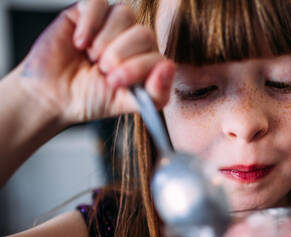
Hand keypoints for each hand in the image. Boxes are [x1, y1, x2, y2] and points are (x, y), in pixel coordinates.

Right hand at [16, 0, 173, 125]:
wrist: (52, 95)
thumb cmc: (89, 99)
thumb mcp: (125, 104)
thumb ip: (155, 94)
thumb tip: (169, 67)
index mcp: (146, 62)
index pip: (158, 56)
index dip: (138, 67)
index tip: (115, 82)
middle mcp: (132, 41)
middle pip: (144, 34)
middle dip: (121, 55)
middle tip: (103, 70)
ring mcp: (111, 25)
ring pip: (125, 14)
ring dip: (106, 39)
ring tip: (91, 56)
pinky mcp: (87, 12)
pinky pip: (98, 3)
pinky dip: (90, 23)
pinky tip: (79, 42)